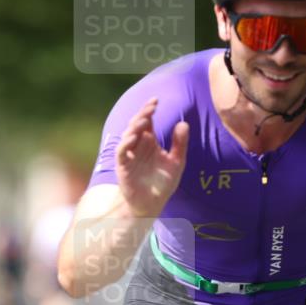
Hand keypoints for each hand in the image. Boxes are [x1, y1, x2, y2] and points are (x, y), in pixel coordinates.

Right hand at [116, 97, 188, 216]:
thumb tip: (184, 123)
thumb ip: (180, 144)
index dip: (149, 110)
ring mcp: (129, 155)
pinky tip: (134, 137)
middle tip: (152, 106)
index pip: (147, 121)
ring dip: (135, 126)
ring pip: (127, 135)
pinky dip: (126, 143)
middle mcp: (138, 145)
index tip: (156, 100)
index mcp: (149, 142)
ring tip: (144, 119)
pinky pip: (121, 152)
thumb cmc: (163, 183)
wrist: (153, 204)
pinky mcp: (123, 166)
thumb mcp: (177, 162)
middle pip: (136, 124)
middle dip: (143, 114)